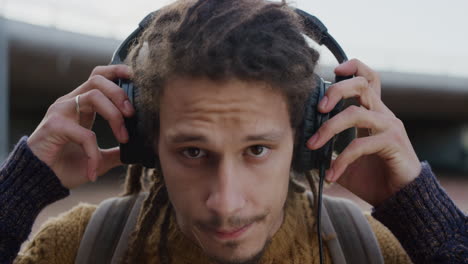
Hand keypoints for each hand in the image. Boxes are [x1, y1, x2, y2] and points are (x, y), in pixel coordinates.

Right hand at [27, 65, 133, 188]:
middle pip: (98, 80)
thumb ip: (116, 152)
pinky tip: (94, 170)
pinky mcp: (54, 127)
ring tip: (124, 137)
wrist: (39, 183)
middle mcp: (70, 104)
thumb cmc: (64, 168)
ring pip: (93, 96)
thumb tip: (137, 152)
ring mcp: (60, 112)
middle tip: (132, 114)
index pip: (98, 77)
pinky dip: (93, 153)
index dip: (115, 72)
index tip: (134, 77)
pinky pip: (83, 133)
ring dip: (114, 115)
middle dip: (120, 94)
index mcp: (81, 106)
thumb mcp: (98, 159)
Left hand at [306, 59, 420, 205]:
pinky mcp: (393, 143)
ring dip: (329, 128)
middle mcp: (383, 114)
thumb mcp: (347, 160)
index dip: (354, 67)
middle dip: (336, 90)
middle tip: (319, 108)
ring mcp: (390, 127)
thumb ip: (329, 150)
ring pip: (356, 113)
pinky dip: (342, 160)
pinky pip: (360, 144)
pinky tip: (332, 175)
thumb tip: (303, 148)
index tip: (334, 71)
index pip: (368, 78)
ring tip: (312, 145)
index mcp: (373, 112)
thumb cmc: (373, 177)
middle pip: (362, 84)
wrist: (399, 199)